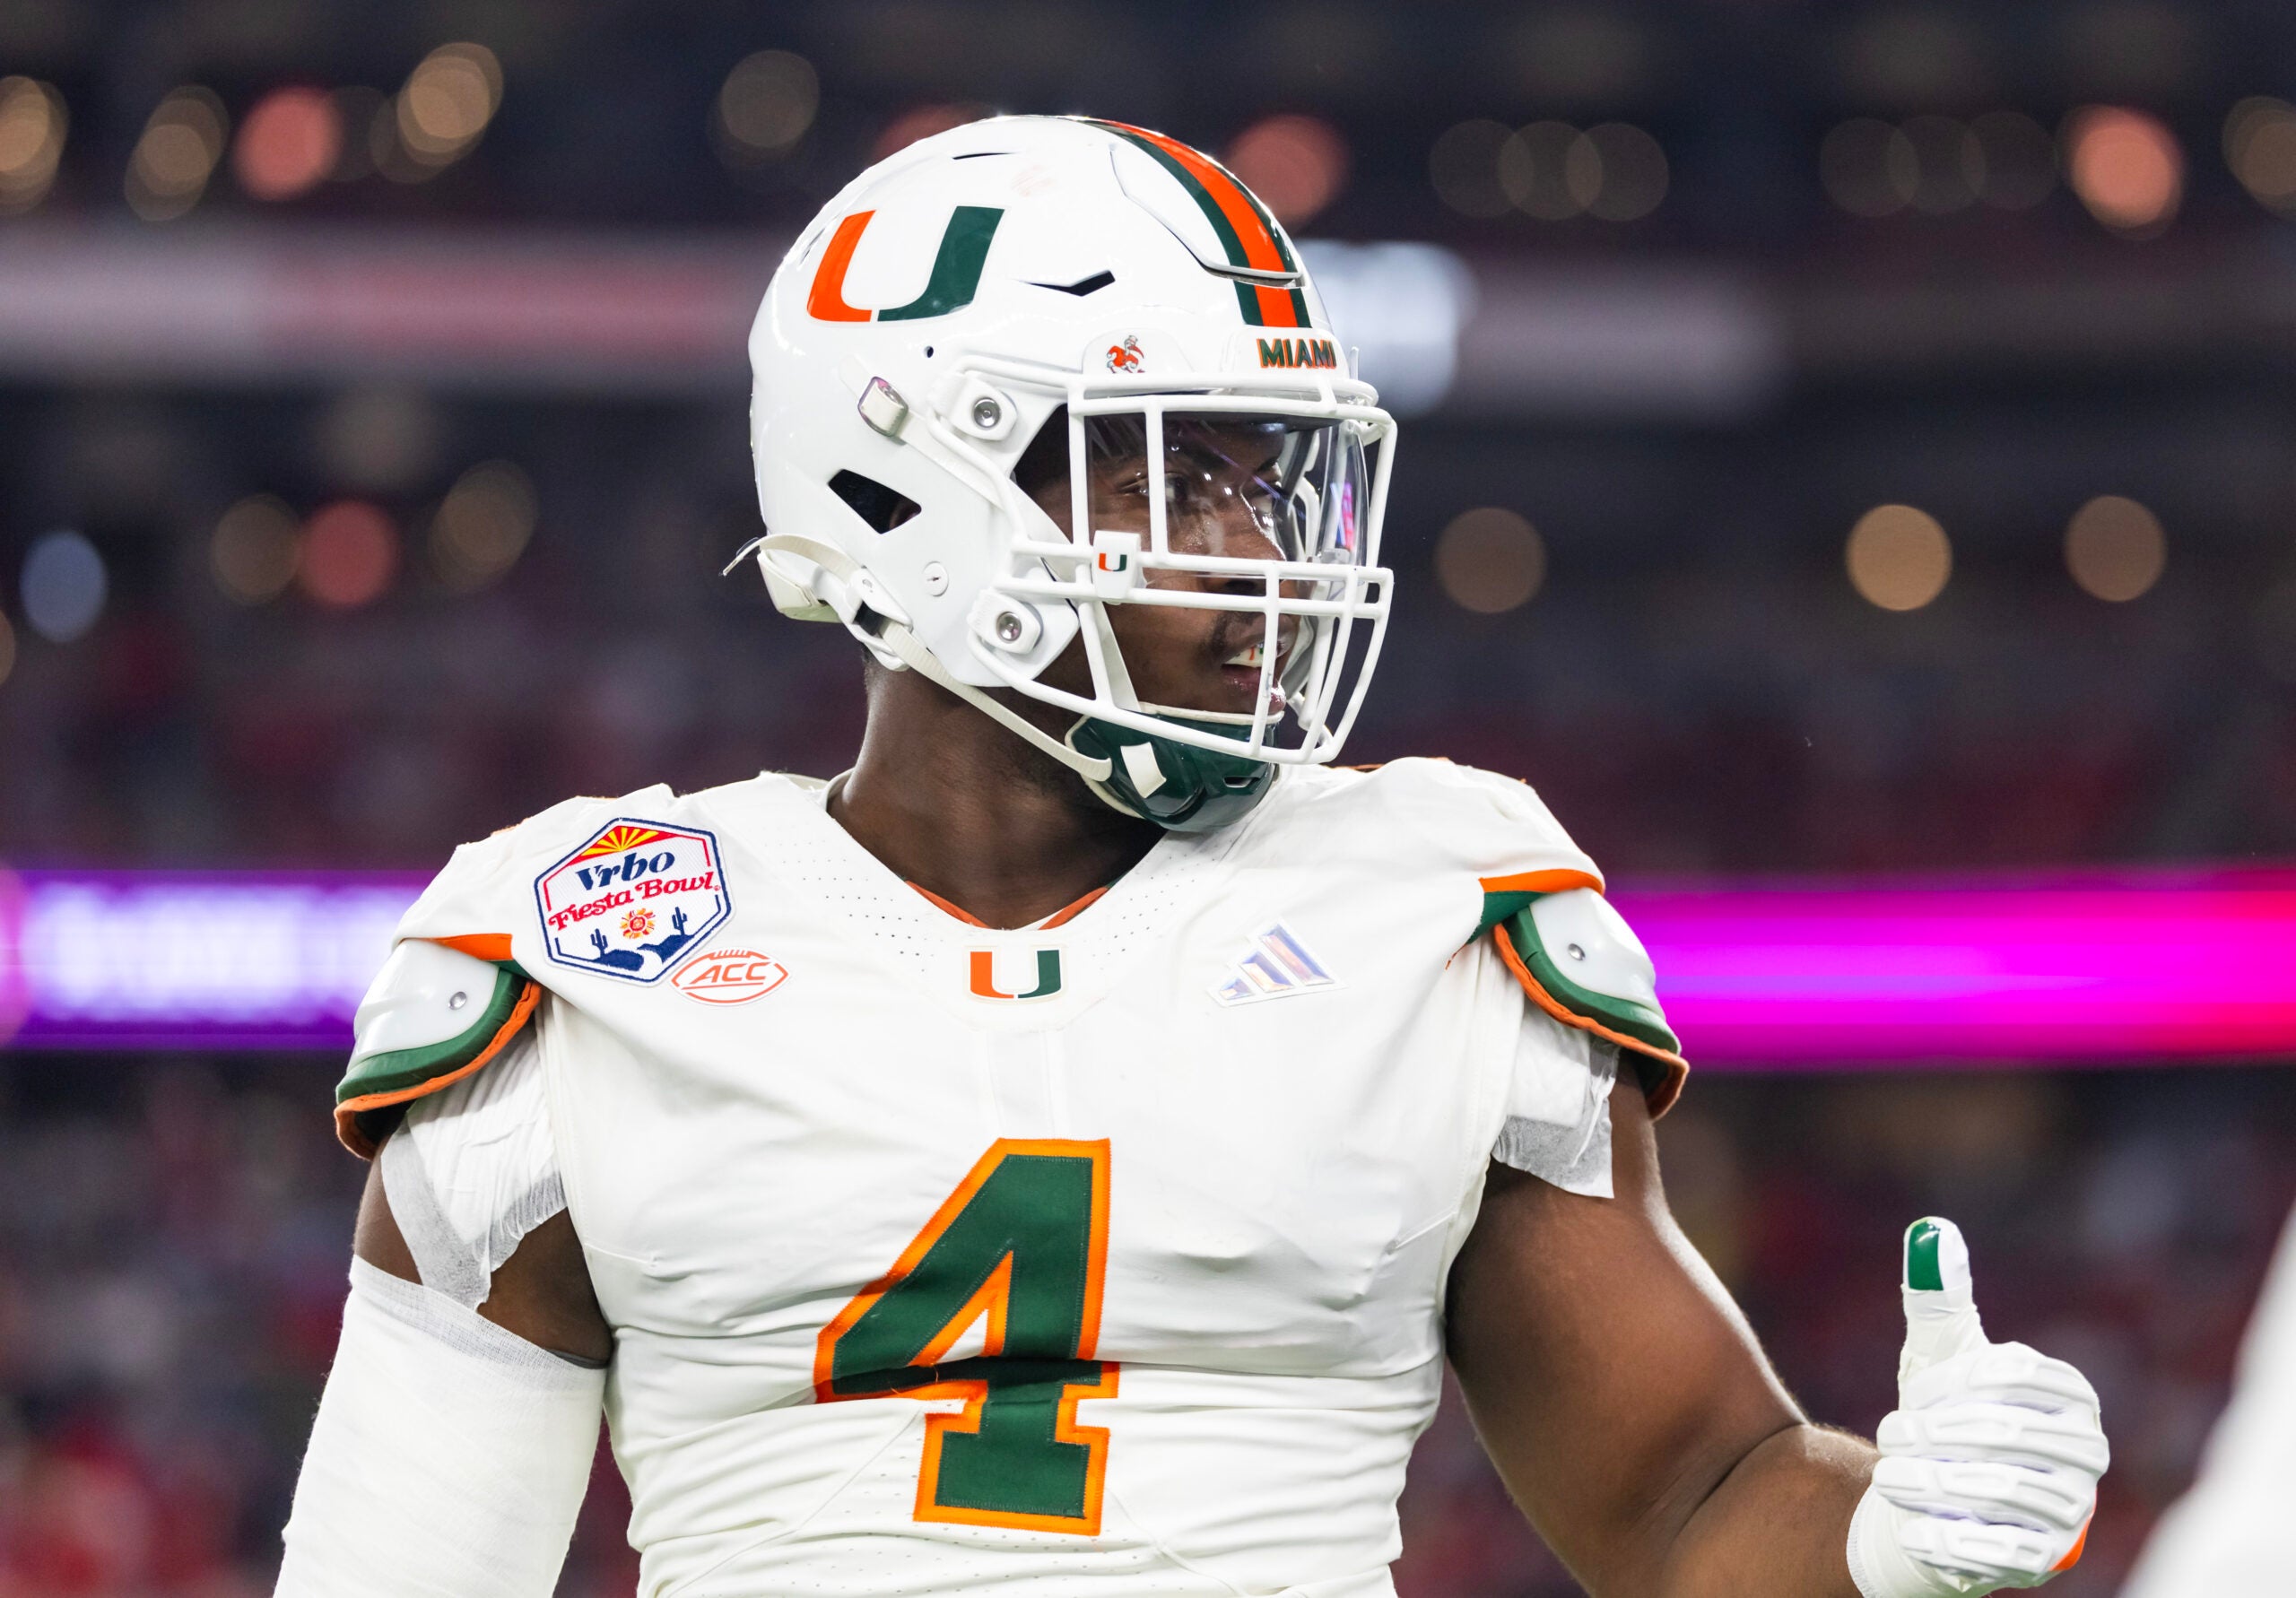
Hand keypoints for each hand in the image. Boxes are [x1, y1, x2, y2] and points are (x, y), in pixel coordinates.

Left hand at [1846, 1218, 2109, 1597]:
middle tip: (1888, 1433)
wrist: (1934, 1495)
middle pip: (2011, 1435)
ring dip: (1935, 1484)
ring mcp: (2069, 1510)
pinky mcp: (2042, 1560)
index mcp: (2069, 1395)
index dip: (1962, 1381)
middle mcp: (2083, 1453)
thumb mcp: (1939, 1353)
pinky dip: (1953, 1540)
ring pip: (2003, 1492)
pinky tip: (1909, 1528)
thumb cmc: (1946, 1412)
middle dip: (1940, 1434)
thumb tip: (1930, 1230)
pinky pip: (2005, 1552)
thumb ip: (1938, 1295)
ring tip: (1886, 1475)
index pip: (2021, 1377)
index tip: (1917, 1388)